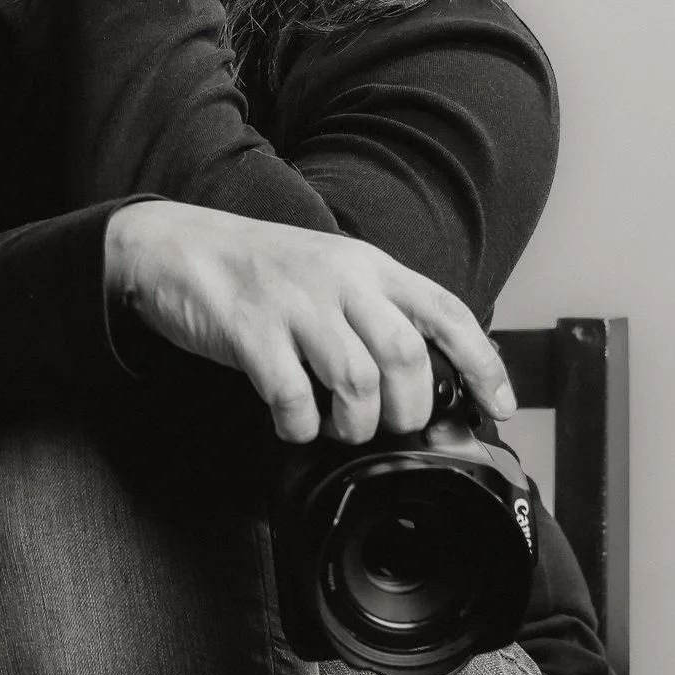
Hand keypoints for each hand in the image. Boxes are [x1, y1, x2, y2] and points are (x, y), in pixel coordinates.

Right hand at [103, 199, 516, 443]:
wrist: (175, 245)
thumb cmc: (258, 269)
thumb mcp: (329, 272)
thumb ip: (373, 310)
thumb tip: (421, 377)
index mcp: (368, 266)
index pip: (446, 311)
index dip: (483, 363)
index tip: (499, 406)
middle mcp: (339, 279)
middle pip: (407, 357)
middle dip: (407, 411)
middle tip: (387, 426)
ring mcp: (294, 302)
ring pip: (358, 382)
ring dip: (355, 425)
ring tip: (337, 428)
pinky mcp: (250, 329)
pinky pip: (293, 396)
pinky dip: (299, 426)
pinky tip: (291, 423)